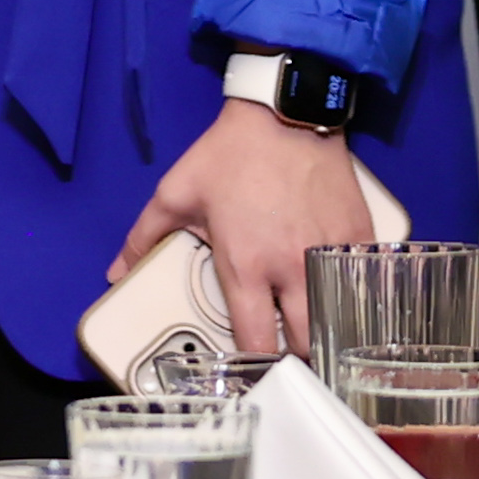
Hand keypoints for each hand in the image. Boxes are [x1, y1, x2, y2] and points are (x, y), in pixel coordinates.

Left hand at [111, 96, 376, 354]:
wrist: (285, 113)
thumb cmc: (229, 156)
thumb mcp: (177, 193)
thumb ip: (144, 237)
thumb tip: (114, 273)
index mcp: (245, 266)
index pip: (255, 341)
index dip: (251, 362)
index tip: (248, 365)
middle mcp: (291, 270)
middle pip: (305, 344)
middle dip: (295, 356)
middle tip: (285, 352)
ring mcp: (331, 255)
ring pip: (338, 322)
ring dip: (326, 333)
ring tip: (314, 333)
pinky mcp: (360, 239)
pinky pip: (364, 287)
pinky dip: (355, 300)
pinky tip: (343, 301)